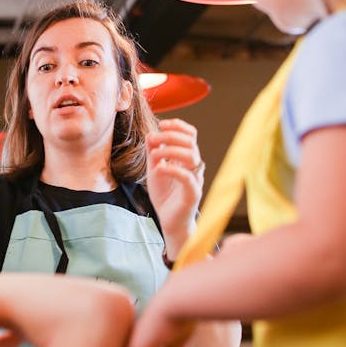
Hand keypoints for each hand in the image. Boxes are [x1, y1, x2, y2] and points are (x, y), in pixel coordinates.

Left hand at [145, 119, 203, 256]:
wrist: (170, 222)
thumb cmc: (165, 196)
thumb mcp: (155, 170)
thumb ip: (153, 153)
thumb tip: (150, 134)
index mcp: (187, 159)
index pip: (190, 134)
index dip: (178, 126)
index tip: (161, 124)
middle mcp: (194, 167)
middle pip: (191, 142)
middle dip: (170, 136)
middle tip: (153, 139)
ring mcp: (195, 180)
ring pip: (192, 156)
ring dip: (171, 150)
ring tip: (155, 155)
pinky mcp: (193, 194)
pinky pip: (187, 178)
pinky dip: (172, 169)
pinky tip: (158, 169)